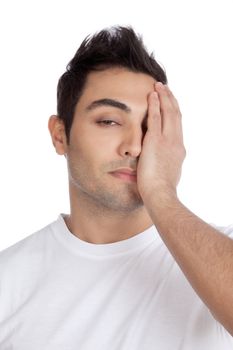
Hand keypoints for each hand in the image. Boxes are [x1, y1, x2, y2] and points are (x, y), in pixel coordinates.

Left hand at [137, 82, 185, 202]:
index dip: (174, 112)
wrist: (161, 194)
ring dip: (164, 97)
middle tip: (165, 89)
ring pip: (168, 112)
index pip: (177, 126)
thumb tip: (162, 163)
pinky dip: (155, 104)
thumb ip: (166, 163)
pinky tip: (151, 95)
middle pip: (176, 115)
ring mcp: (167, 140)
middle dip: (171, 100)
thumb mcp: (168, 173)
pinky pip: (156, 117)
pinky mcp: (155, 141)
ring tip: (159, 86)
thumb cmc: (161, 190)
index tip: (170, 103)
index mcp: (179, 149)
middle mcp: (176, 142)